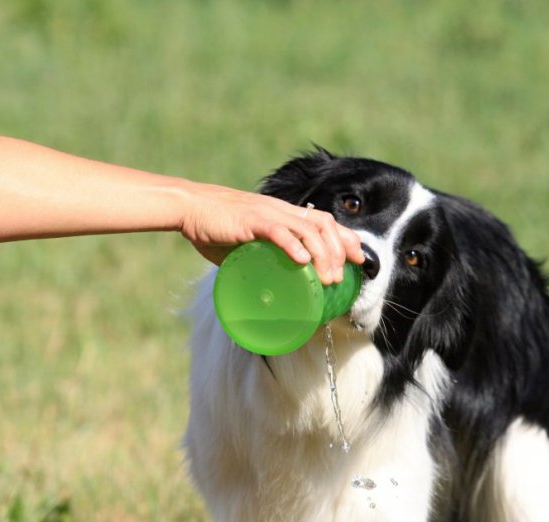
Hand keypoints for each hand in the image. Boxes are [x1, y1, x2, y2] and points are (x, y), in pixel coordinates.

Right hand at [177, 183, 363, 284]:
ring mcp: (268, 214)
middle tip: (344, 276)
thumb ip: (258, 258)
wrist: (189, 208)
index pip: (325, 222)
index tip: (359, 260)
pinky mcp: (251, 221)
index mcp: (283, 214)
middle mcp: (281, 210)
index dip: (346, 239)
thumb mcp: (245, 244)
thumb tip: (265, 285)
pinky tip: (303, 262)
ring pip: (308, 229)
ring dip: (323, 254)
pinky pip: (277, 231)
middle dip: (341, 250)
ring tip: (328, 277)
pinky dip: (293, 246)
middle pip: (324, 225)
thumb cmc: (214, 227)